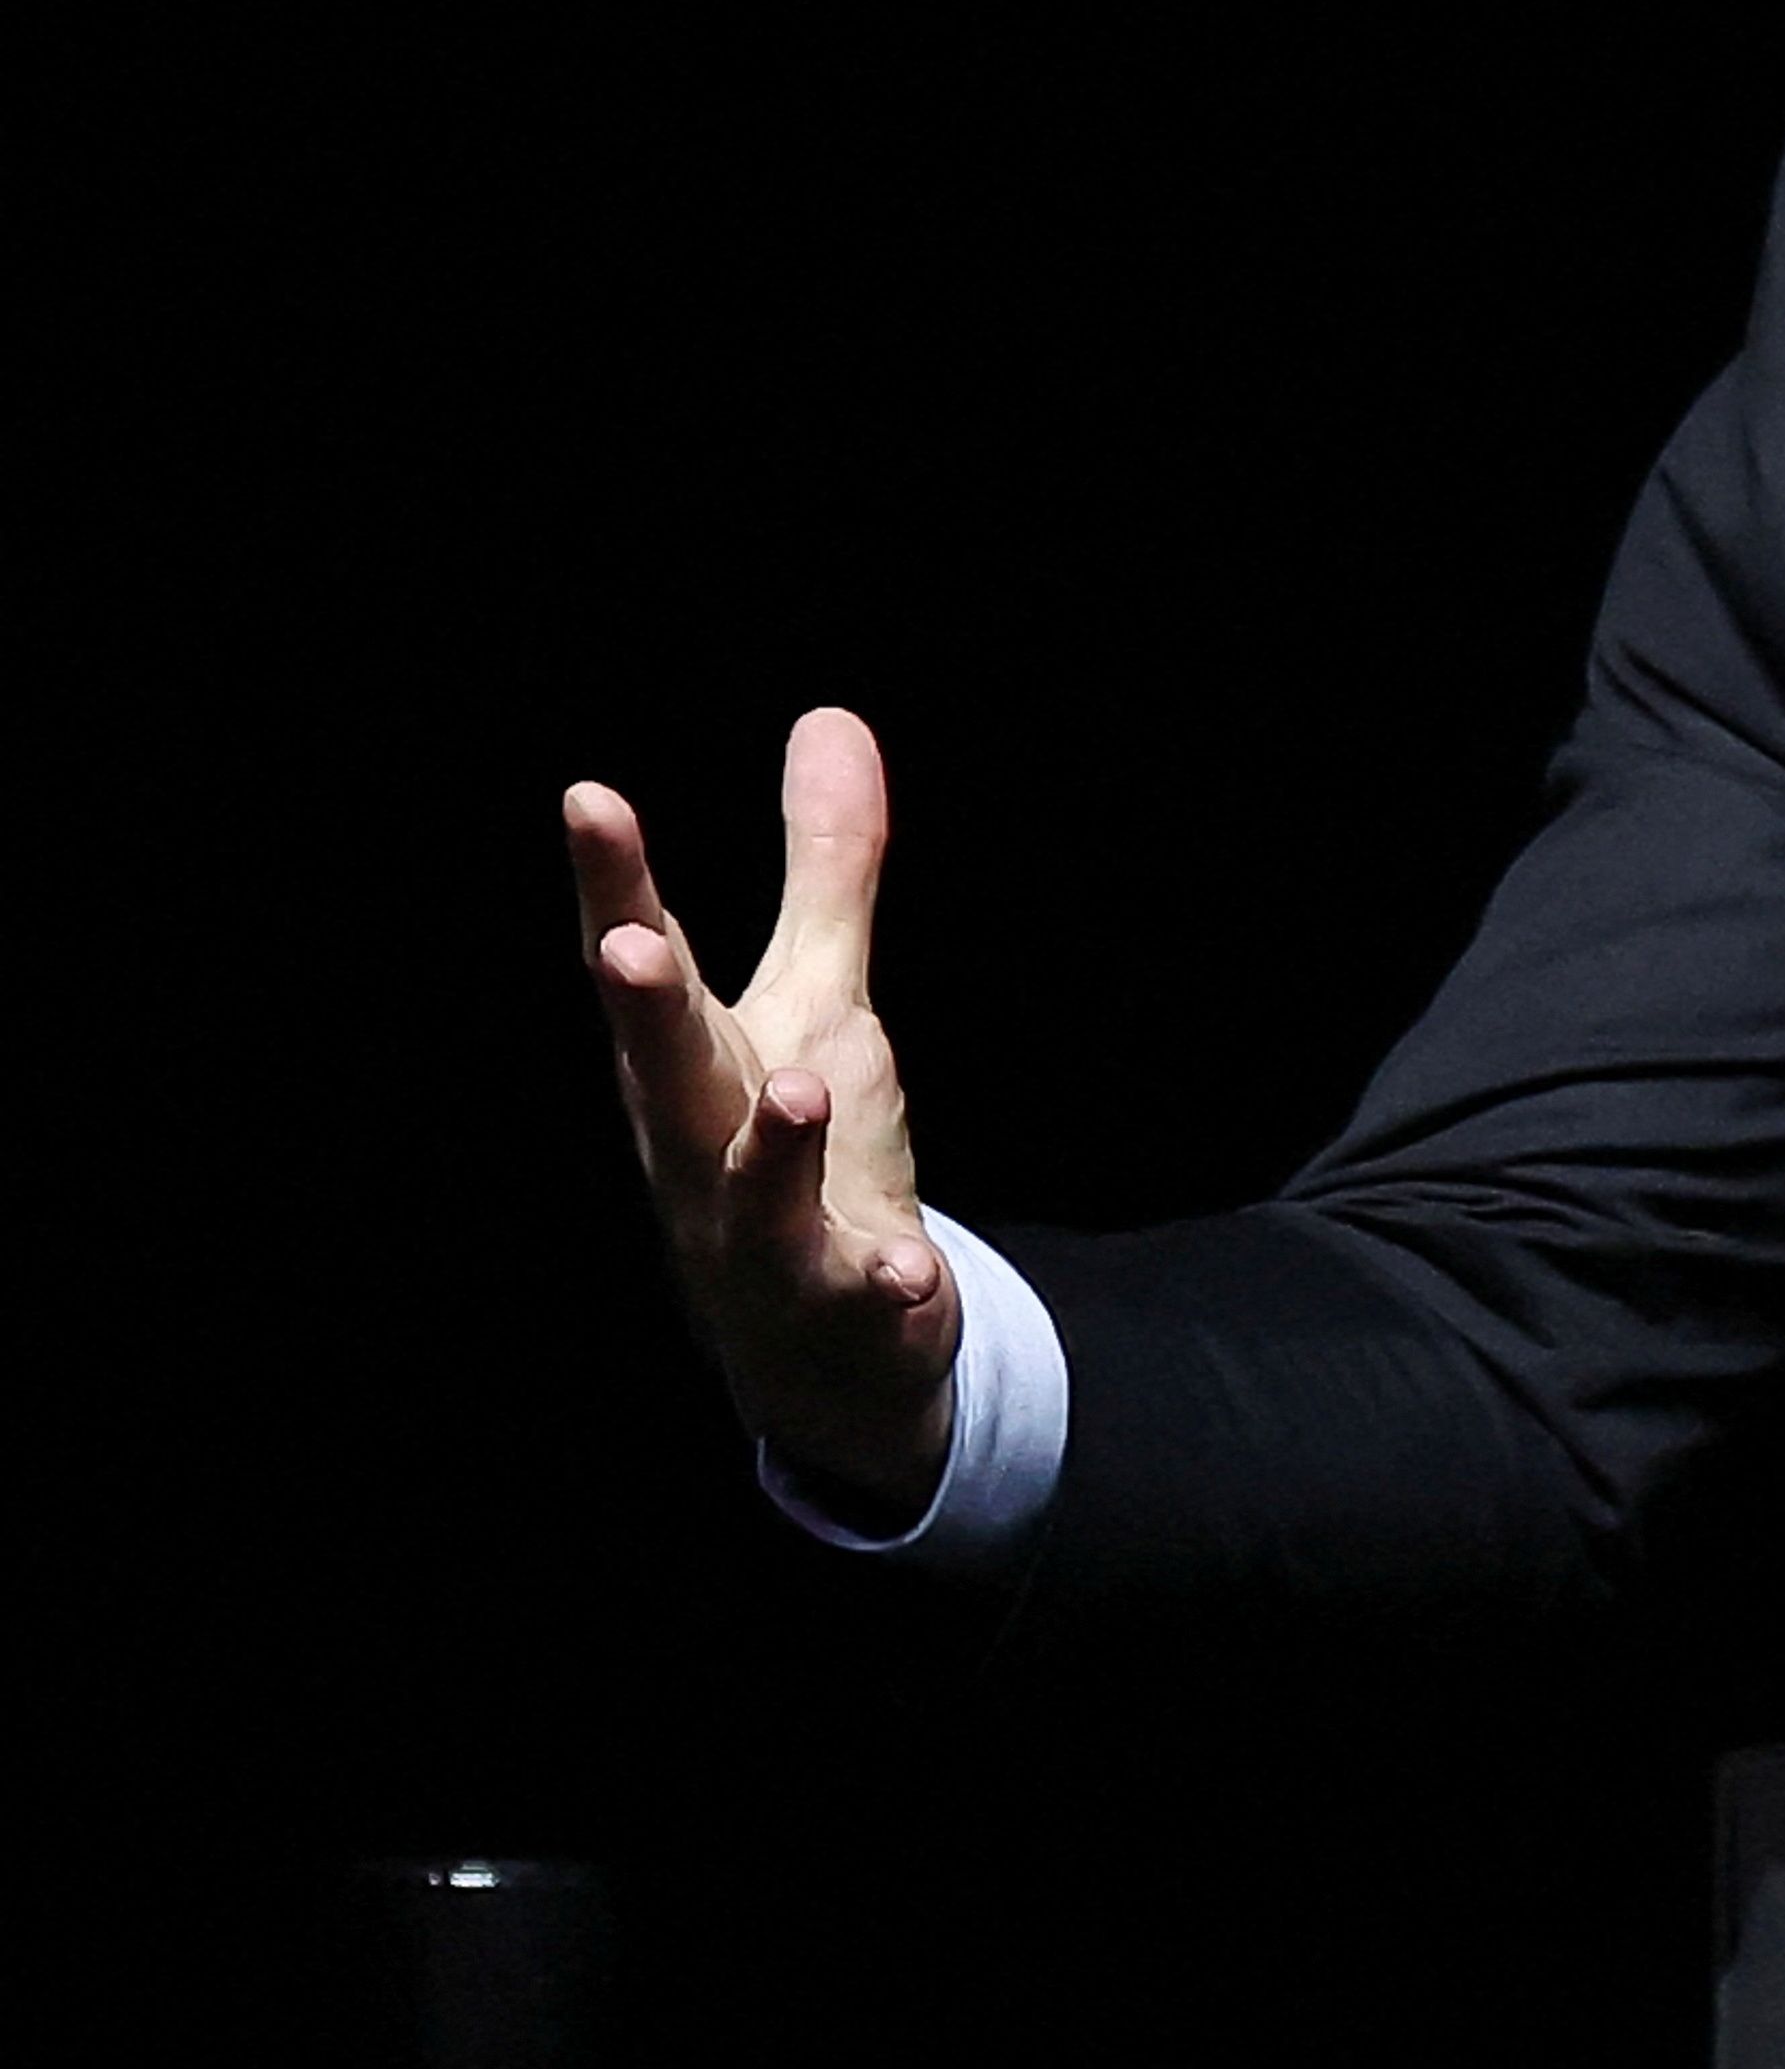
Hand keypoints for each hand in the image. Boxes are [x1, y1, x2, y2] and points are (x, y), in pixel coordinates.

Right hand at [564, 708, 957, 1523]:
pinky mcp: (838, 1308)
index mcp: (692, 1065)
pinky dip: (880, 1283)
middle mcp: (703, 1148)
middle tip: (626, 944)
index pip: (646, 962)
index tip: (589, 798)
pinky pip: (855, 1298)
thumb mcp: (821, 1004)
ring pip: (750, 1195)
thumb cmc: (802, 1157)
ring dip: (767, 1146)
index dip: (615, 884)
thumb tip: (831, 717)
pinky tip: (910, 1271)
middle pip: (670, 1070)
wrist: (824, 1351)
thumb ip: (826, 871)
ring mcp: (762, 1238)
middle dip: (644, 1010)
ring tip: (797, 1092)